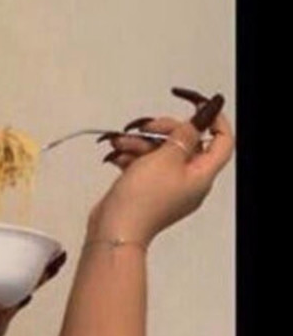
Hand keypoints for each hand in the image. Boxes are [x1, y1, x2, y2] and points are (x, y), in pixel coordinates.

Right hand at [87, 89, 234, 245]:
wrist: (114, 230)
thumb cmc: (141, 202)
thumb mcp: (166, 157)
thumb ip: (186, 132)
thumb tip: (204, 114)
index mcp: (202, 175)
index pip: (223, 141)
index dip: (214, 119)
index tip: (197, 105)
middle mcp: (190, 182)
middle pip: (188, 143)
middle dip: (165, 130)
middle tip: (148, 127)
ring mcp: (168, 187)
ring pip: (163, 152)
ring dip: (142, 142)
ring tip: (123, 143)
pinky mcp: (149, 190)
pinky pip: (147, 165)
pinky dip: (133, 156)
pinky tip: (119, 155)